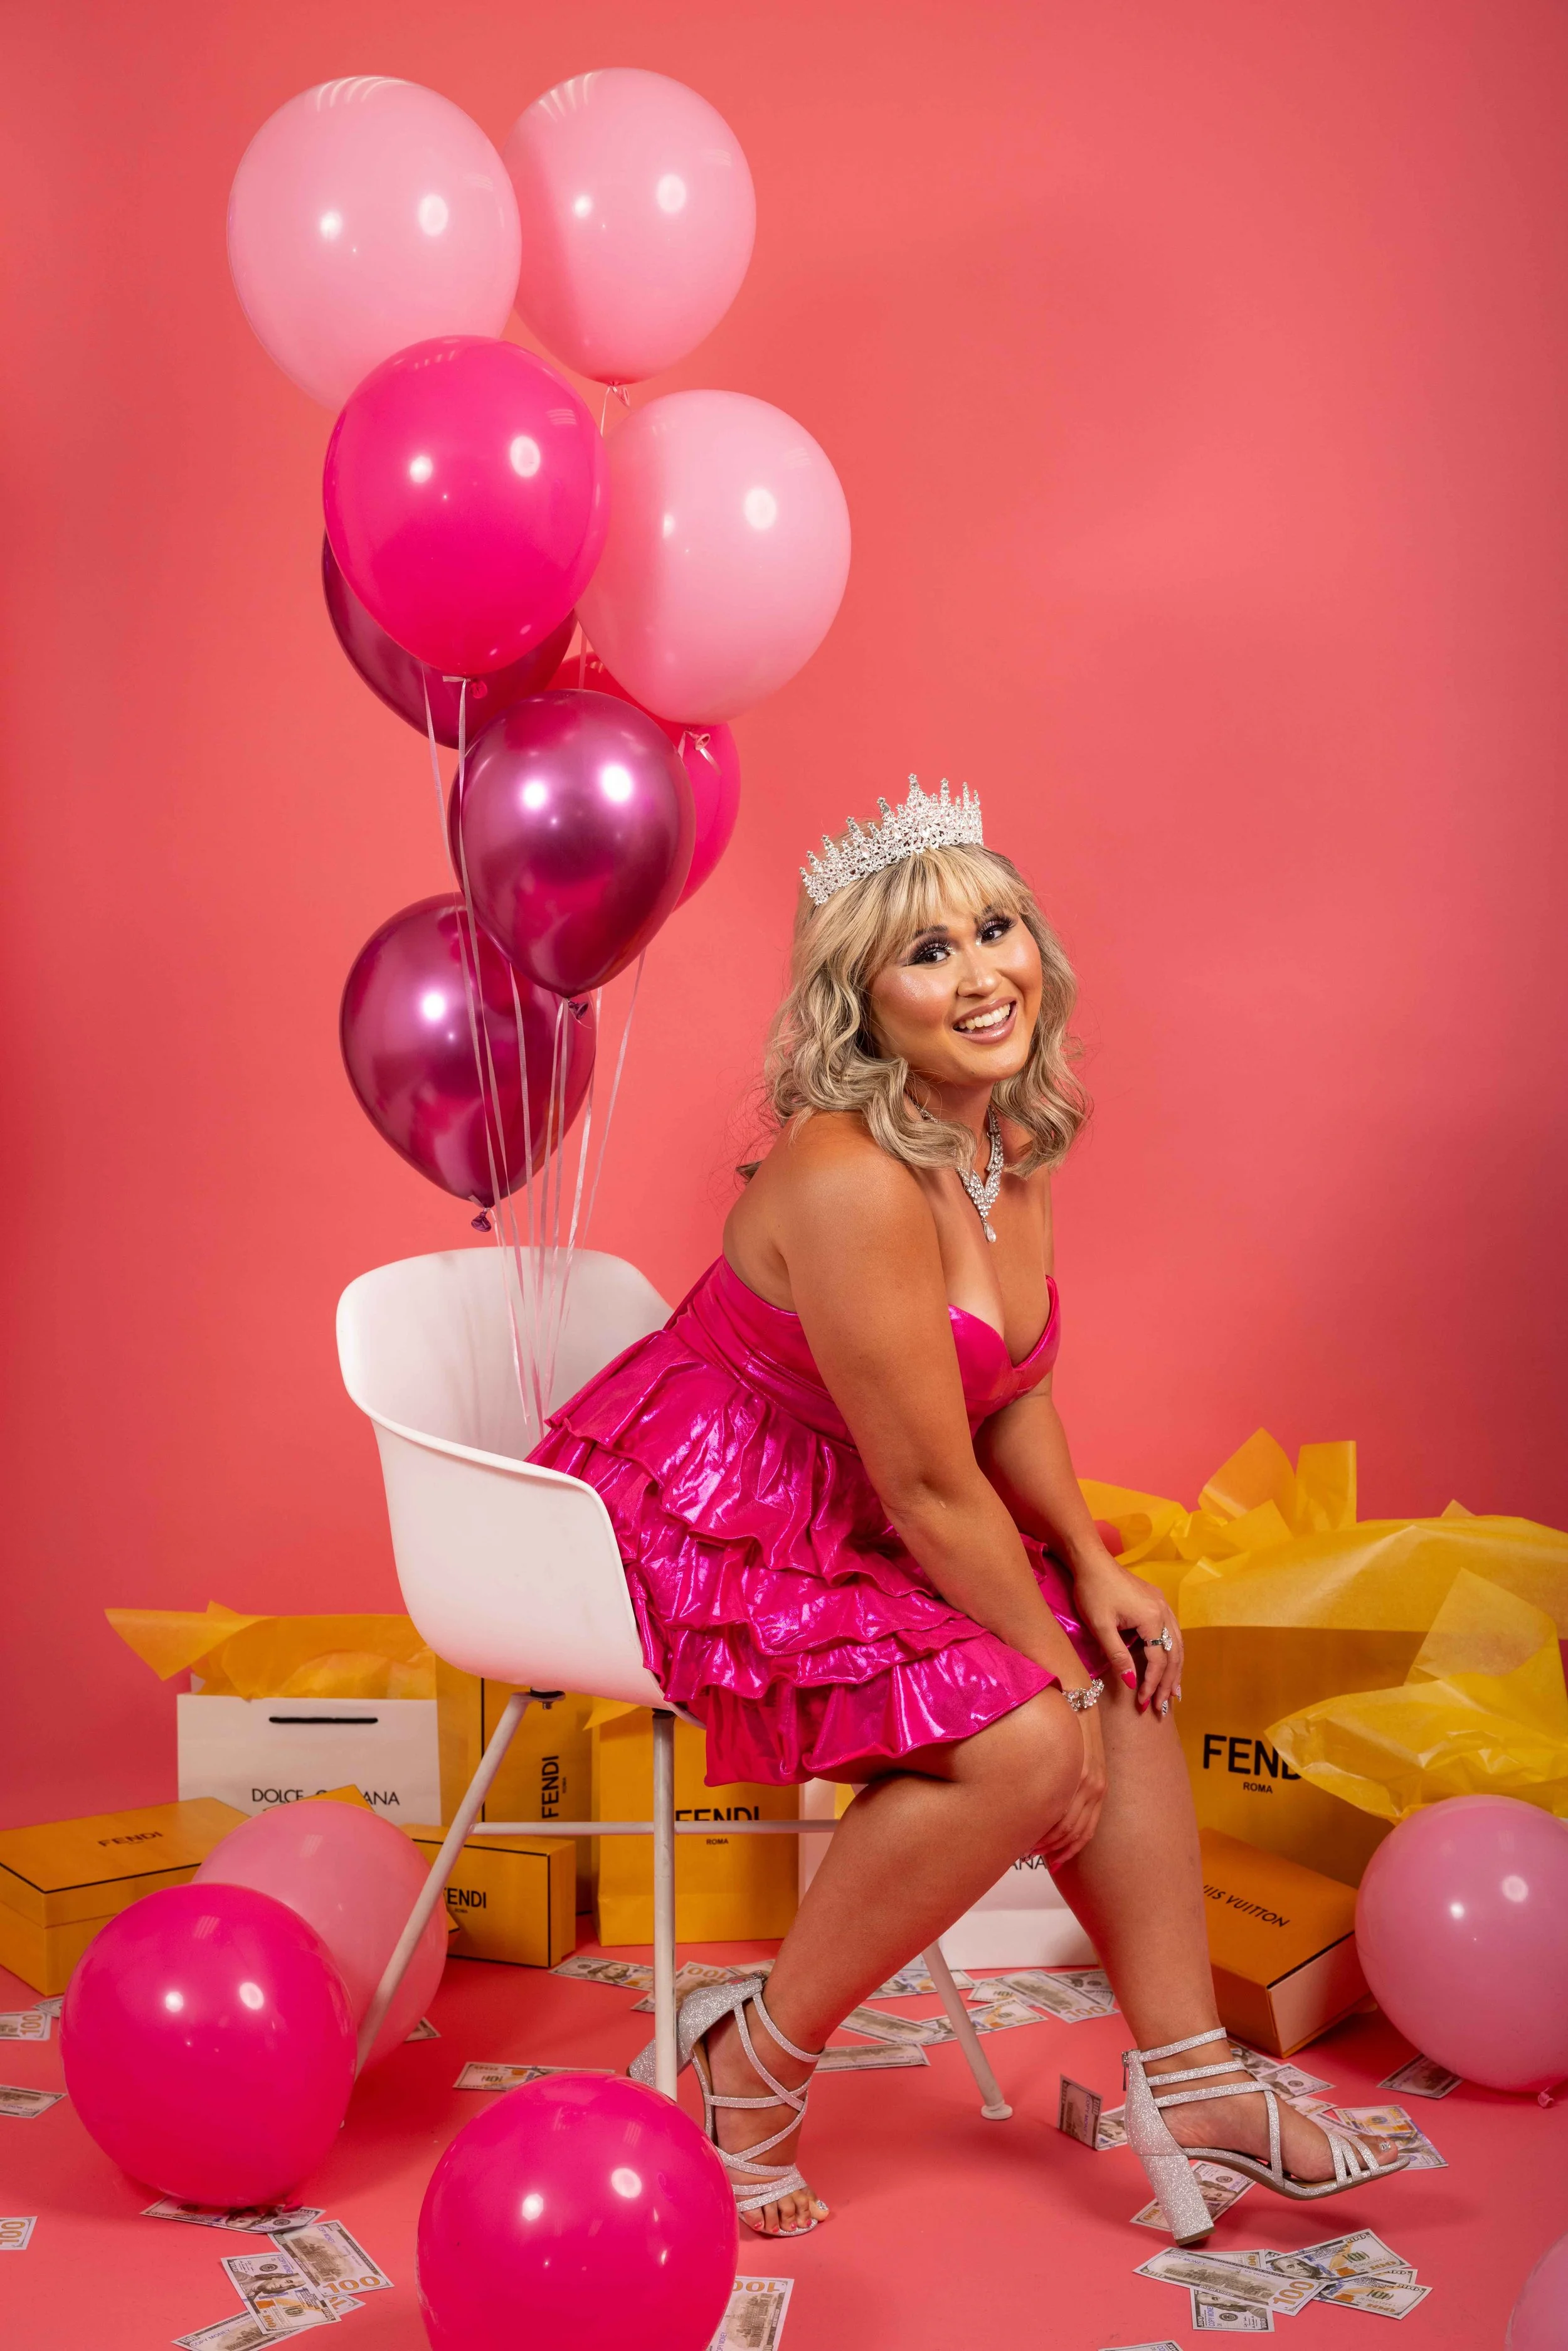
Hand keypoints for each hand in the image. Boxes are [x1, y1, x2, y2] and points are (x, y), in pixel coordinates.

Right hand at [1034, 1701, 1105, 1868]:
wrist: (1067, 1681)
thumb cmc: (1063, 1713)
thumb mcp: (1070, 1749)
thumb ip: (1065, 1774)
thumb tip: (1047, 1798)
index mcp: (1097, 1781)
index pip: (1087, 1828)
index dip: (1070, 1849)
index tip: (1053, 1862)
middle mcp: (1096, 1782)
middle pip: (1078, 1830)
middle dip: (1058, 1850)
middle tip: (1035, 1857)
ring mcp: (1087, 1773)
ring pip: (1069, 1822)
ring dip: (1049, 1840)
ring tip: (1027, 1846)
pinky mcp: (1076, 1763)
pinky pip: (1065, 1803)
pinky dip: (1048, 1822)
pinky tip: (1030, 1827)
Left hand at [1071, 1548, 1182, 1715]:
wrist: (1091, 1560)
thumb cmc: (1092, 1591)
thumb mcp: (1101, 1626)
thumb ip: (1118, 1656)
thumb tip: (1131, 1683)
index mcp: (1152, 1618)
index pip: (1157, 1660)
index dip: (1151, 1684)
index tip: (1142, 1703)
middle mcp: (1164, 1611)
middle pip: (1173, 1654)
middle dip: (1167, 1683)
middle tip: (1161, 1707)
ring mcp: (1163, 1604)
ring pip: (1177, 1644)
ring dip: (1175, 1670)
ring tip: (1173, 1693)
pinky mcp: (1157, 1601)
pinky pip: (1172, 1632)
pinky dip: (1172, 1652)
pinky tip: (1170, 1664)